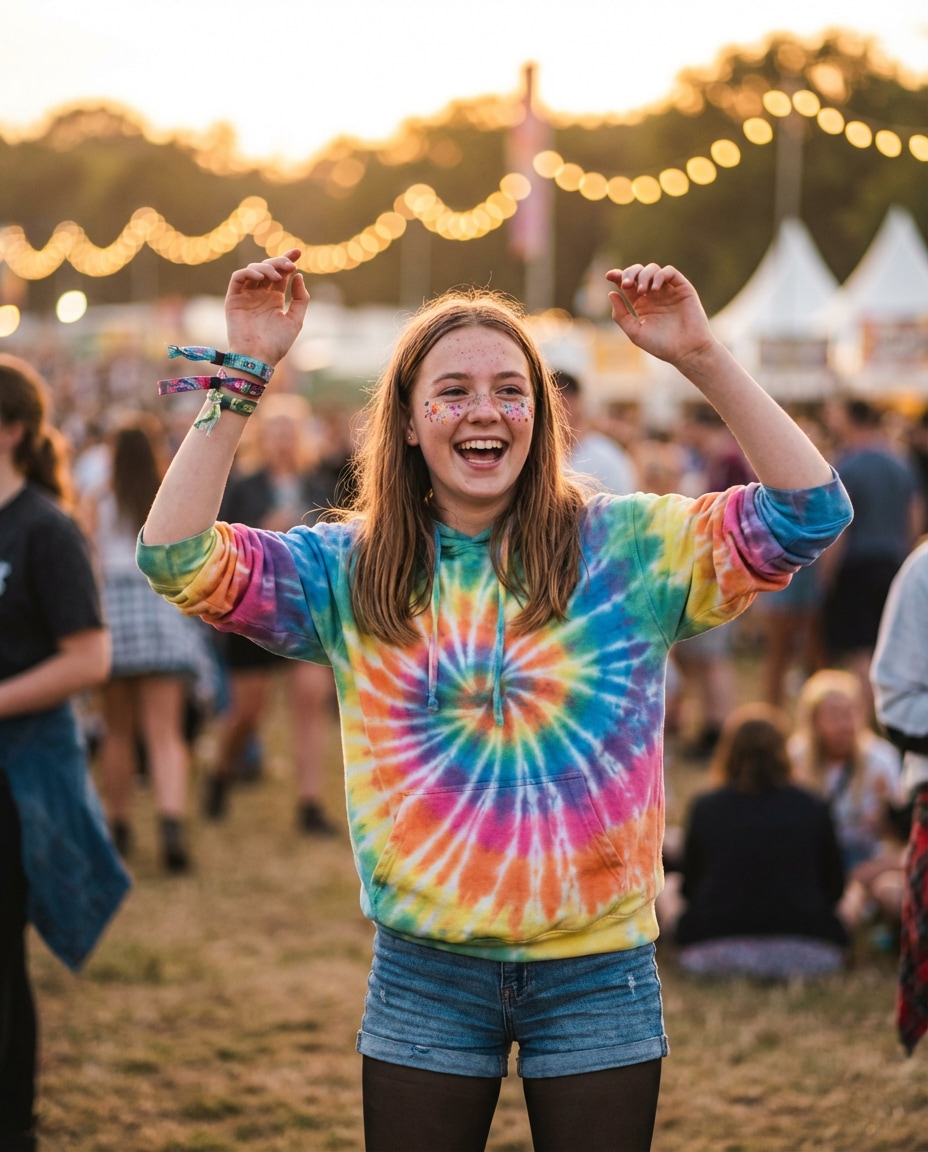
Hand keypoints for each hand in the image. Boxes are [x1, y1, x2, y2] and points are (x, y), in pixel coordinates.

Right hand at [225, 248, 309, 368]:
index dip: (287, 260)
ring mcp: (246, 296)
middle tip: (290, 265)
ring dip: (266, 268)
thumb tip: (299, 275)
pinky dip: (248, 273)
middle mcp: (260, 295)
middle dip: (279, 261)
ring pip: (253, 270)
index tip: (298, 252)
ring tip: (277, 277)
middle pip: (268, 268)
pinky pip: (238, 278)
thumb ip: (300, 299)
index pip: (281, 274)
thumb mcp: (295, 320)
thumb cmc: (277, 344)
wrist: (258, 358)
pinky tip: (261, 278)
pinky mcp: (233, 299)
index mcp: (274, 299)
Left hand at [605, 264, 715, 370]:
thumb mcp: (635, 332)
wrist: (686, 351)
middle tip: (626, 284)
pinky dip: (660, 275)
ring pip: (653, 269)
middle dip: (629, 273)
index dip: (617, 276)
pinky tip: (654, 289)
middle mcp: (655, 295)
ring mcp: (669, 291)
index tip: (609, 276)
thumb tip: (611, 293)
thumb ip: (621, 315)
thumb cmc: (661, 345)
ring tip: (641, 291)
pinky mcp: (682, 288)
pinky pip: (670, 272)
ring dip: (644, 275)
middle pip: (639, 273)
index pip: (628, 284)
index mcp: (642, 304)